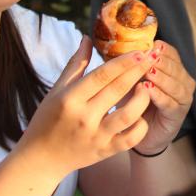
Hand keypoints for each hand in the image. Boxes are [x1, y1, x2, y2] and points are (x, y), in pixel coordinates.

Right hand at [19, 36, 156, 177]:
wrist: (41, 158)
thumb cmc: (47, 119)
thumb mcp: (57, 90)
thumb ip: (75, 64)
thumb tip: (87, 37)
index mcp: (70, 98)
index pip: (102, 75)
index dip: (123, 62)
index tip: (140, 51)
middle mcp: (84, 117)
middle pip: (117, 90)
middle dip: (138, 71)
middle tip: (153, 57)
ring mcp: (96, 136)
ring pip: (128, 115)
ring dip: (142, 99)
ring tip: (146, 86)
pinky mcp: (105, 151)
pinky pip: (130, 139)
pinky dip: (140, 126)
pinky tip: (141, 113)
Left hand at [131, 40, 194, 155]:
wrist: (138, 132)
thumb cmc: (132, 101)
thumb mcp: (129, 79)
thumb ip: (128, 65)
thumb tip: (116, 45)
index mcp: (173, 68)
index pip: (171, 53)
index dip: (162, 49)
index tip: (150, 44)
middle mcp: (182, 81)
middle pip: (175, 67)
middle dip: (161, 61)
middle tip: (149, 56)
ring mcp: (183, 98)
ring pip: (175, 84)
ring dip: (161, 77)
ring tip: (148, 72)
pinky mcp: (178, 114)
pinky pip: (170, 102)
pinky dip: (159, 95)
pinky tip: (148, 90)